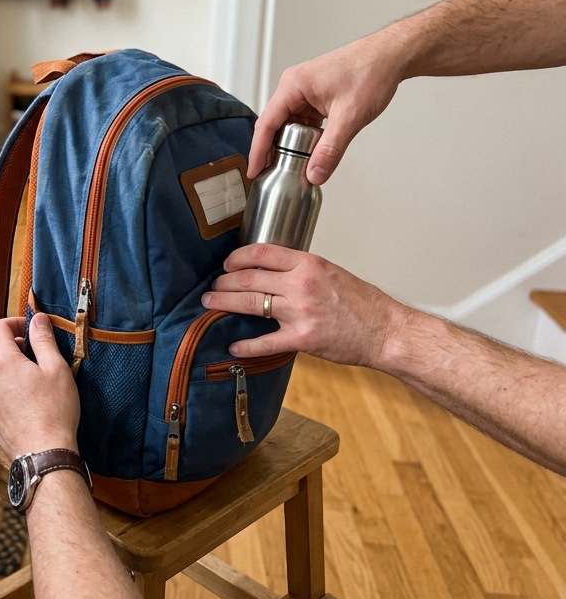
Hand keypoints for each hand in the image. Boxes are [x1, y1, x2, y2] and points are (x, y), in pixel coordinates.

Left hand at [0, 313, 79, 457]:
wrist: (44, 453)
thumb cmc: (54, 411)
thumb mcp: (56, 368)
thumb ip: (43, 339)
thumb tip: (37, 318)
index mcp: (1, 361)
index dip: (14, 323)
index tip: (30, 330)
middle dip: (11, 344)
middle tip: (34, 352)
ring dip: (7, 366)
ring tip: (31, 377)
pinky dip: (4, 387)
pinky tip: (24, 398)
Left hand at [200, 244, 408, 367]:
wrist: (386, 331)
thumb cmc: (362, 303)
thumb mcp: (330, 272)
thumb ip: (300, 269)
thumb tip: (270, 269)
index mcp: (308, 264)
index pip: (260, 253)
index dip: (236, 258)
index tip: (227, 264)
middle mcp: (300, 284)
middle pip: (248, 278)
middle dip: (224, 283)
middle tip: (213, 288)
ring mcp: (300, 312)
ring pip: (250, 304)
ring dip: (224, 304)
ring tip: (210, 305)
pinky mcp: (302, 339)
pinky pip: (265, 342)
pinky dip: (246, 345)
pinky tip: (233, 346)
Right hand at [249, 35, 404, 183]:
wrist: (390, 56)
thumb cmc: (371, 71)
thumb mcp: (349, 116)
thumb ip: (331, 148)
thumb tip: (315, 173)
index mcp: (293, 86)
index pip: (266, 124)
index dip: (258, 151)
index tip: (254, 171)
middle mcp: (293, 86)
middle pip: (274, 126)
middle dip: (273, 151)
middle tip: (274, 175)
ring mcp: (304, 91)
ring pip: (289, 125)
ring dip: (292, 145)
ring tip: (293, 166)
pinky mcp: (315, 97)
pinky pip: (302, 121)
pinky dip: (304, 137)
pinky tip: (311, 150)